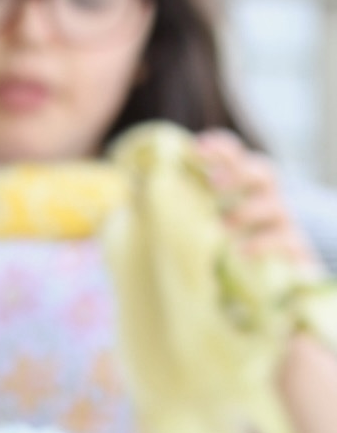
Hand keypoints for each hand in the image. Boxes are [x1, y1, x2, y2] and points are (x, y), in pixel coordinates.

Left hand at [194, 132, 318, 272]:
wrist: (266, 284)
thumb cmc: (224, 245)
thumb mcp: (203, 223)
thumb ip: (182, 206)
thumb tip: (139, 193)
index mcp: (241, 186)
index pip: (236, 157)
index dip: (222, 149)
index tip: (199, 148)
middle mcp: (265, 198)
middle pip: (263, 173)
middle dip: (239, 173)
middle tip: (213, 182)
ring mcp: (282, 223)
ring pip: (276, 205)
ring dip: (248, 211)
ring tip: (223, 225)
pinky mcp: (293, 249)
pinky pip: (286, 240)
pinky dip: (263, 243)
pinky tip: (241, 251)